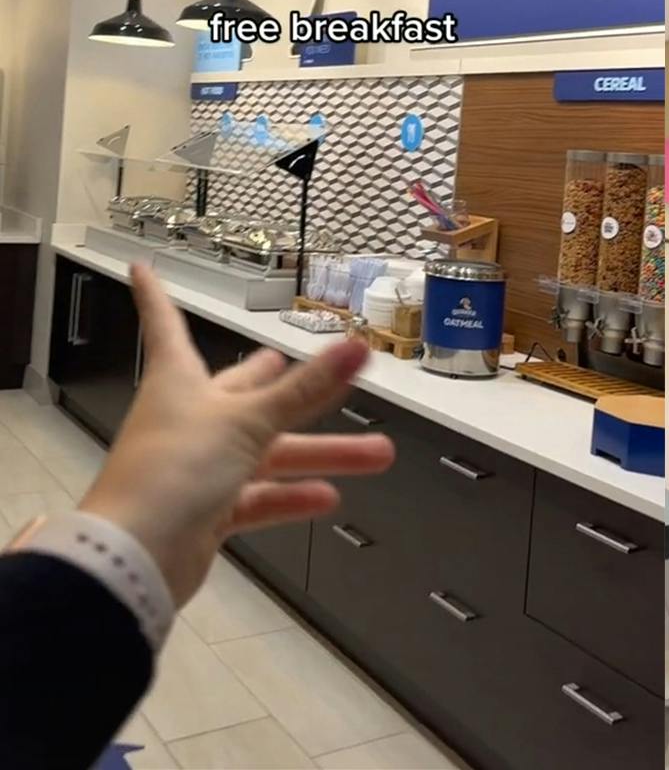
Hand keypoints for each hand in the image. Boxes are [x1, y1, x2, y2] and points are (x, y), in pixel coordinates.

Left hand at [77, 265, 394, 607]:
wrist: (134, 556)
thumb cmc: (176, 470)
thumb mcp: (248, 421)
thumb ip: (307, 389)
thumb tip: (359, 345)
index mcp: (180, 383)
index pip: (168, 327)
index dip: (156, 296)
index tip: (140, 267)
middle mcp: (187, 419)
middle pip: (248, 396)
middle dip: (293, 389)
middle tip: (325, 375)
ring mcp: (196, 468)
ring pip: (267, 452)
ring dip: (320, 453)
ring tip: (379, 453)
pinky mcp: (205, 511)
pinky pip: (257, 497)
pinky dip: (290, 497)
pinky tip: (329, 497)